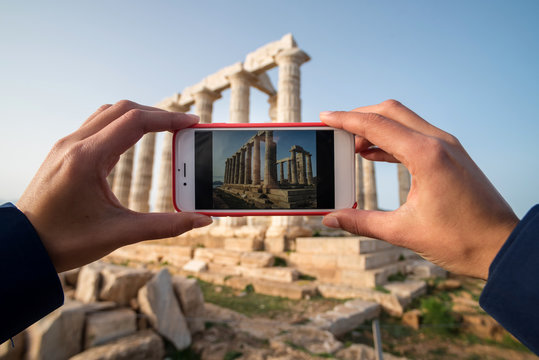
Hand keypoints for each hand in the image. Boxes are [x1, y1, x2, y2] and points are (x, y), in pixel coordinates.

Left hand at [17, 100, 211, 272]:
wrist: (24, 247)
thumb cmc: (66, 242)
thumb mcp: (120, 234)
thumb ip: (165, 226)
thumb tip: (201, 221)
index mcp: (87, 159)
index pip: (135, 122)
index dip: (168, 119)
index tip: (191, 122)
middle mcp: (74, 144)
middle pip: (123, 109)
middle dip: (157, 114)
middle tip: (183, 125)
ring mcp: (66, 145)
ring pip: (108, 113)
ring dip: (138, 115)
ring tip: (163, 128)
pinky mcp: (64, 152)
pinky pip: (97, 124)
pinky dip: (121, 124)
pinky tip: (134, 139)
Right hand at [320, 100, 518, 279]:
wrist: (503, 246)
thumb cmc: (460, 240)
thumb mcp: (404, 232)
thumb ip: (362, 222)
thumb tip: (331, 218)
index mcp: (425, 155)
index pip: (376, 125)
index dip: (345, 119)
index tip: (324, 117)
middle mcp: (438, 142)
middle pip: (390, 111)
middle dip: (359, 116)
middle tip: (336, 130)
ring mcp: (448, 146)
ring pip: (404, 120)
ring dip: (377, 127)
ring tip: (352, 146)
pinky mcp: (451, 155)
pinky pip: (415, 135)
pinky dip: (392, 139)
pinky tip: (375, 154)